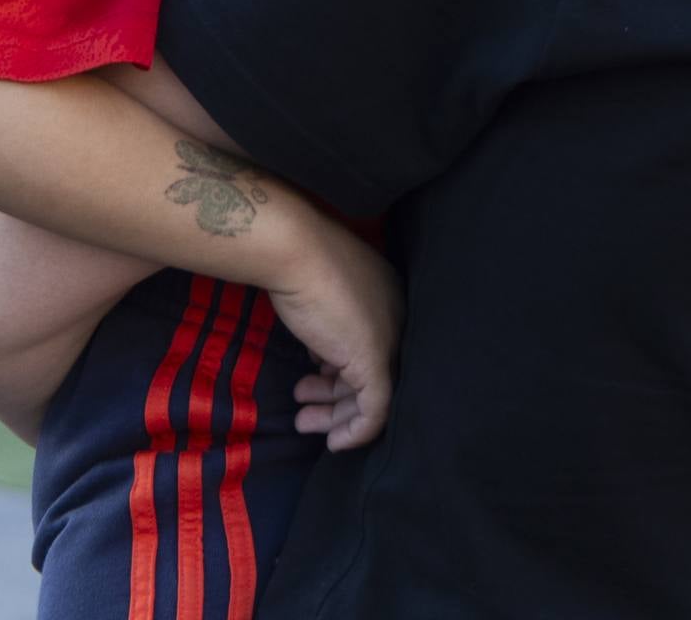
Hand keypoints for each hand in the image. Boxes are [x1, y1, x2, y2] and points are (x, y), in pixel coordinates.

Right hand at [264, 218, 399, 449]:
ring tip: (304, 421)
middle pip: (373, 374)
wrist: (293, 249)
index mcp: (388, 299)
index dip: (342, 373)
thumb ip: (328, 328)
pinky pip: (375, 411)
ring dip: (336, 415)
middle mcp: (396, 319)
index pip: (372, 351)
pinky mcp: (375, 362)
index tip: (313, 383)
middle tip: (304, 412)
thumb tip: (323, 355)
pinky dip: (355, 431)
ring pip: (372, 396)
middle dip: (336, 401)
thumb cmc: (299, 263)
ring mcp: (388, 341)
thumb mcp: (318, 297)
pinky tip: (333, 442)